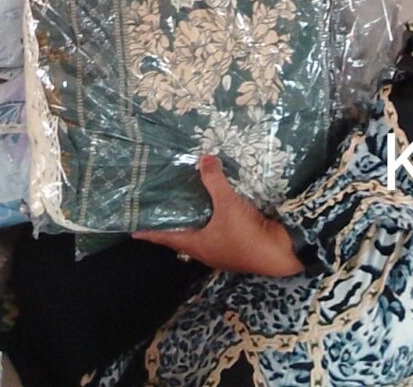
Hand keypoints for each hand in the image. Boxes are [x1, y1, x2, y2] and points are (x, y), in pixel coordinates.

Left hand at [135, 156, 303, 275]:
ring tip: (185, 207)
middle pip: (182, 239)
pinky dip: (211, 223)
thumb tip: (204, 158)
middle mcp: (206, 252)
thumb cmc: (245, 234)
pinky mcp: (237, 247)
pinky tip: (214, 211)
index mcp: (197, 245)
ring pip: (200, 237)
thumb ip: (214, 181)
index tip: (134, 232)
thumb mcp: (228, 204)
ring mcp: (222, 252)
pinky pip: (217, 234)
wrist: (279, 254)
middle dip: (171, 227)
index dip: (151, 234)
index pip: (167, 239)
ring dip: (193, 225)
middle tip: (160, 212)